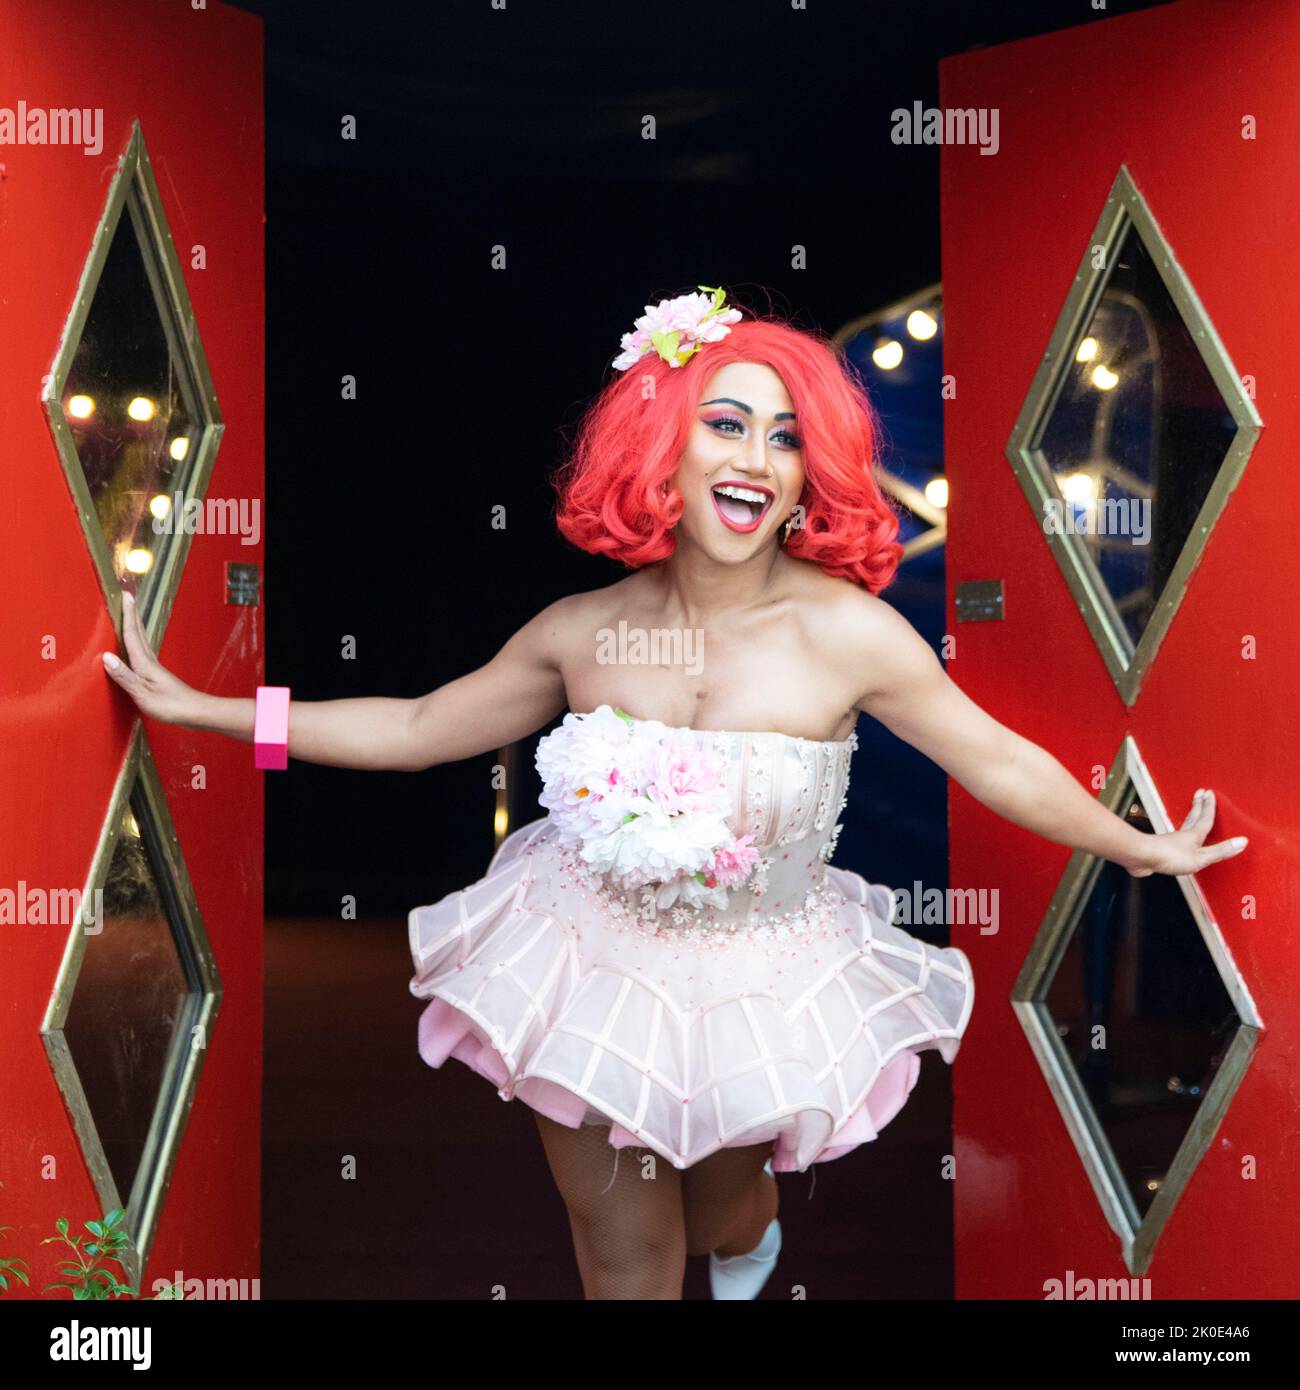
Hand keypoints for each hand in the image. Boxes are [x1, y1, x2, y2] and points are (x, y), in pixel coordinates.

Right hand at [101, 592, 201, 725]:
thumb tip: (106, 657)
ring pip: (142, 641)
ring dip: (135, 626)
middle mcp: (150, 662)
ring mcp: (155, 668)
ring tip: (129, 615)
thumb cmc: (171, 706)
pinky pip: (143, 652)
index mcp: (145, 664)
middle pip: (139, 633)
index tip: (125, 596)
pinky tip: (136, 647)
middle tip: (127, 597)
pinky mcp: (157, 676)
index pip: (132, 635)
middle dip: (132, 615)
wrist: (195, 712)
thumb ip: (124, 676)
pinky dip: (138, 642)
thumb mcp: (143, 693)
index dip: (127, 615)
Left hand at [1127, 789, 1247, 876]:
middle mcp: (1182, 836)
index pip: (1205, 818)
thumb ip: (1220, 850)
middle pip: (1192, 817)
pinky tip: (1178, 841)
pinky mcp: (1161, 851)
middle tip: (1201, 794)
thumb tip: (1242, 842)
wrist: (1140, 857)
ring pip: (1183, 827)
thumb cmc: (1168, 857)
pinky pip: (1175, 841)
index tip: (1211, 793)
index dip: (1209, 806)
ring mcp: (1170, 842)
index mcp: (1194, 835)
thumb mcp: (1200, 857)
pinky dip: (1180, 837)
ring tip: (1193, 814)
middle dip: (1198, 805)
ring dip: (1190, 818)